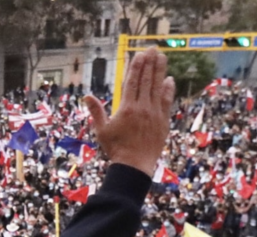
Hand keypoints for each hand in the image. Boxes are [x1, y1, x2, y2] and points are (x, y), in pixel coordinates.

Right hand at [84, 48, 173, 175]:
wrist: (134, 166)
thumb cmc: (116, 149)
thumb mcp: (102, 130)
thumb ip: (96, 111)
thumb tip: (87, 96)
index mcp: (127, 108)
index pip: (132, 82)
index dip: (137, 67)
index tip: (140, 55)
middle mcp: (142, 108)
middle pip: (147, 80)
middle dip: (150, 63)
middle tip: (153, 49)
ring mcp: (155, 114)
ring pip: (158, 87)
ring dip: (160, 71)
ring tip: (162, 57)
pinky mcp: (163, 121)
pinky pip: (167, 102)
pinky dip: (168, 90)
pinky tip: (169, 80)